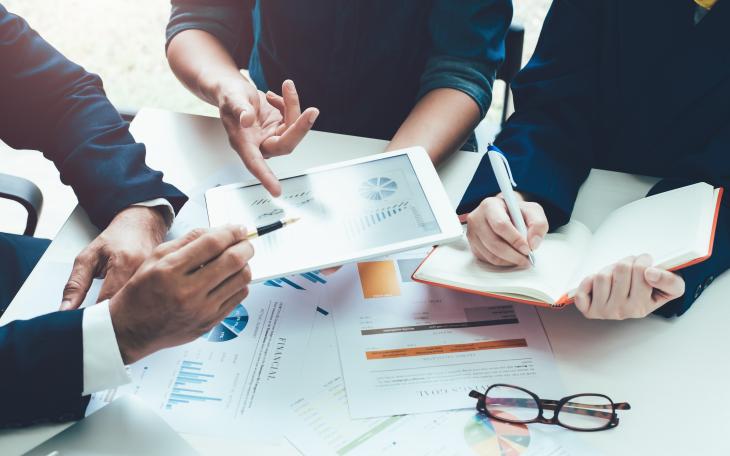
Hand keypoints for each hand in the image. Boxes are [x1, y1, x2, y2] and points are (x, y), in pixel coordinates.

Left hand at [61, 206, 167, 310]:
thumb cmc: (116, 238)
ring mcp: (158, 278)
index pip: (108, 301)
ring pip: (140, 308)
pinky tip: (133, 306)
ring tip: (118, 312)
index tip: (88, 322)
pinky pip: (149, 303)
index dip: (96, 316)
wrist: (142, 225)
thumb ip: (76, 284)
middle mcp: (144, 271)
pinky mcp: (165, 283)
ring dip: (126, 314)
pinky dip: (138, 308)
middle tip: (101, 320)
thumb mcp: (89, 257)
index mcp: (124, 263)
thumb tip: (66, 309)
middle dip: (111, 318)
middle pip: (126, 308)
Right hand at [109, 225, 253, 363]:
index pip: (212, 243)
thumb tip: (217, 230)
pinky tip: (231, 279)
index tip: (238, 228)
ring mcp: (201, 309)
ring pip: (241, 279)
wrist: (131, 330)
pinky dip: (240, 284)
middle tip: (245, 242)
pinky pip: (239, 297)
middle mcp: (187, 291)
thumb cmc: (141, 292)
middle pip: (232, 260)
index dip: (231, 232)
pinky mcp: (209, 322)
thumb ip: (187, 240)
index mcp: (171, 270)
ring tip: (238, 260)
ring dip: (245, 264)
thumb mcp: (155, 257)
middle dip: (245, 246)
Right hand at [215, 76, 318, 195]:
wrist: (233, 89)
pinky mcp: (280, 126)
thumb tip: (247, 120)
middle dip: (300, 127)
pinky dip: (289, 103)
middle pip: (285, 144)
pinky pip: (293, 117)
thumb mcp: (231, 97)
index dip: (265, 177)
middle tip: (312, 112)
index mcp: (243, 142)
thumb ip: (239, 109)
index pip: (255, 163)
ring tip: (286, 87)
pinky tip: (274, 96)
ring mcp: (272, 135)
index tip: (276, 191)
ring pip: (293, 127)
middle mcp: (259, 143)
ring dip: (293, 106)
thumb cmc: (229, 96)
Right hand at [466, 193, 548, 266]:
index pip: (500, 224)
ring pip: (491, 254)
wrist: (505, 214)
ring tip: (521, 259)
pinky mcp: (473, 245)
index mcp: (490, 205)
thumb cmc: (516, 212)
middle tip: (526, 258)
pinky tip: (511, 257)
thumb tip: (533, 243)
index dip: (515, 239)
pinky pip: (488, 260)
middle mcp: (477, 218)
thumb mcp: (533, 211)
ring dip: (509, 261)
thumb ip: (538, 224)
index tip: (527, 248)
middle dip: (513, 255)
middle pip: (494, 243)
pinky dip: (502, 262)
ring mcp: (472, 233)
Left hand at [574, 254, 685, 319]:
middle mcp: (623, 312)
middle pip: (621, 269)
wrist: (637, 303)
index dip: (643, 260)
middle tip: (631, 267)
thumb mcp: (674, 287)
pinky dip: (587, 282)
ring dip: (609, 269)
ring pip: (602, 276)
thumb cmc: (653, 291)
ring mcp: (604, 312)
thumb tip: (650, 273)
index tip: (645, 263)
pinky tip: (598, 282)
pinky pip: (581, 292)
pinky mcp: (589, 310)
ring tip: (617, 275)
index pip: (641, 270)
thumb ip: (670, 280)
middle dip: (627, 262)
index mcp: (642, 307)